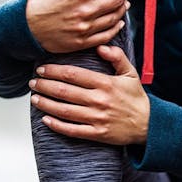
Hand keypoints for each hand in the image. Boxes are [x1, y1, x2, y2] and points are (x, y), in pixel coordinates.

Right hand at [26, 0, 129, 53]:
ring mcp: (85, 28)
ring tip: (123, 3)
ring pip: (114, 18)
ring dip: (122, 9)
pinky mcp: (83, 42)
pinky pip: (107, 35)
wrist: (26, 27)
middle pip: (116, 0)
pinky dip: (117, 27)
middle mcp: (85, 11)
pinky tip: (119, 21)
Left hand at [29, 45, 148, 145]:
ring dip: (46, 104)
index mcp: (105, 83)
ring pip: (64, 111)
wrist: (149, 125)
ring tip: (34, 99)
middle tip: (33, 83)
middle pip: (64, 91)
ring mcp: (97, 118)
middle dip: (45, 86)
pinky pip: (72, 130)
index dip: (53, 71)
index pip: (73, 75)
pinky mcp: (97, 134)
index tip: (41, 69)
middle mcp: (99, 100)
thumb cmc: (136, 98)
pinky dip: (57, 125)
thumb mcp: (131, 73)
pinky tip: (45, 119)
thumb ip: (116, 57)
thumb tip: (100, 47)